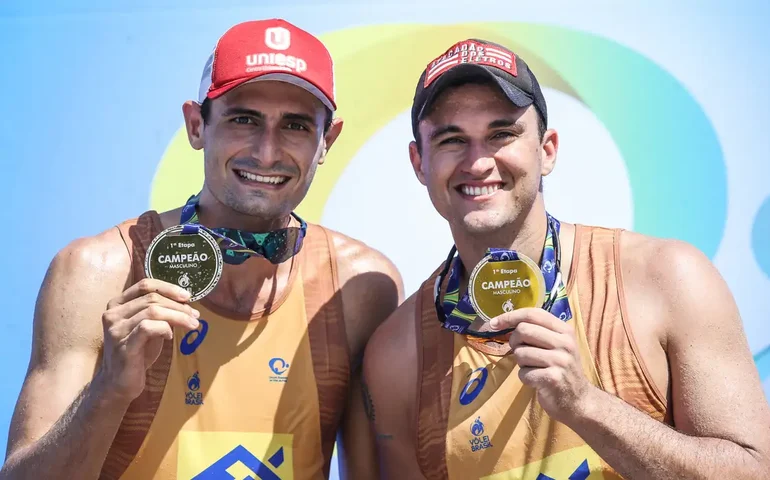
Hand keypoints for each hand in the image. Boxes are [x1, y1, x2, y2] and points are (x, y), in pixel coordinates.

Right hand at [98, 278, 199, 402]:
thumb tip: (187, 304)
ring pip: (152, 311)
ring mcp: (116, 329)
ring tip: (191, 324)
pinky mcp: (124, 345)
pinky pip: (148, 327)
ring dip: (178, 316)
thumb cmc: (136, 353)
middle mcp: (113, 313)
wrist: (119, 383)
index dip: (169, 288)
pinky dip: (164, 328)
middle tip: (195, 315)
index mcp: (118, 304)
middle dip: (178, 305)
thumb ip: (160, 313)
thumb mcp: (148, 327)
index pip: (145, 285)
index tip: (187, 296)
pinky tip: (169, 336)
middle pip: (152, 298)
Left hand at [489, 308, 591, 422]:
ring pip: (520, 353)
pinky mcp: (553, 379)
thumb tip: (502, 322)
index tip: (493, 323)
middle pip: (523, 330)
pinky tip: (537, 381)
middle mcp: (565, 343)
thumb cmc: (560, 369)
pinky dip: (525, 378)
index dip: (510, 316)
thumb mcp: (557, 345)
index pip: (533, 314)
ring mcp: (560, 361)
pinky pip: (524, 373)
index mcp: (565, 330)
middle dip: (515, 342)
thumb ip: (537, 331)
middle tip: (521, 352)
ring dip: (521, 363)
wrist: (578, 400)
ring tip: (534, 368)